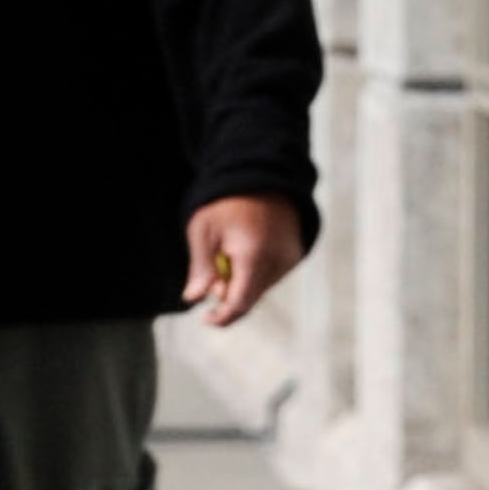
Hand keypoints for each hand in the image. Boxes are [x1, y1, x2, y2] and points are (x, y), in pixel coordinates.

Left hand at [182, 194, 304, 327]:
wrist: (261, 172)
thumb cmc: (226, 201)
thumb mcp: (203, 230)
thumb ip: (201, 268)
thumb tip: (194, 299)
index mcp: (253, 256)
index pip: (239, 304)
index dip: (221, 316)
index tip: (205, 317)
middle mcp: (277, 262)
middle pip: (250, 299)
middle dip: (228, 293)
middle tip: (215, 265)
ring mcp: (289, 259)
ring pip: (260, 288)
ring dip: (243, 281)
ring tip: (234, 248)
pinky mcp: (295, 254)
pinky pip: (271, 275)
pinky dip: (257, 270)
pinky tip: (250, 245)